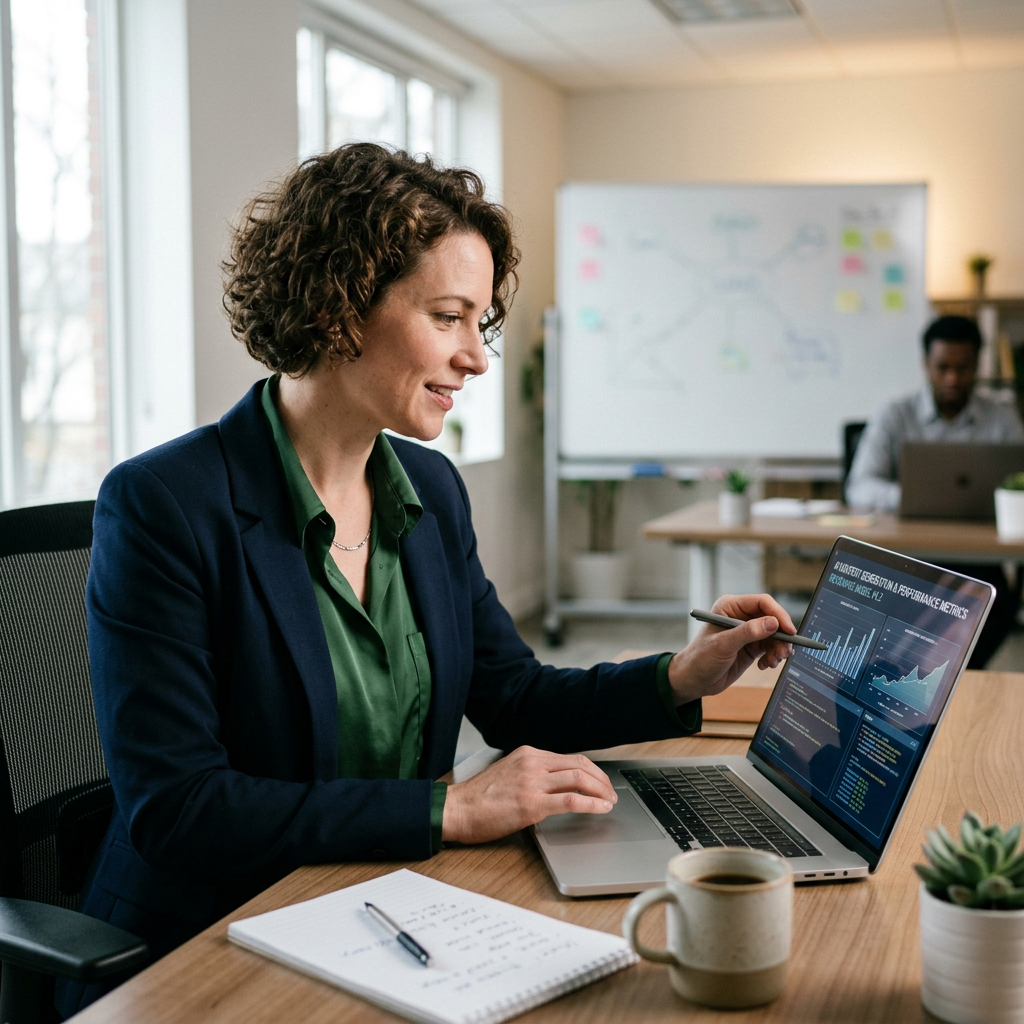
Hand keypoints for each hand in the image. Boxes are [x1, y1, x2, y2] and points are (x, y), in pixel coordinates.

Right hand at [441, 746, 616, 844]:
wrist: (457, 809)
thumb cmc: (479, 798)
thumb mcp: (508, 773)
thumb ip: (532, 773)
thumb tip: (557, 783)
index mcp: (528, 754)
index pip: (570, 757)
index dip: (591, 770)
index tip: (600, 781)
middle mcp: (532, 763)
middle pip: (579, 765)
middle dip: (601, 779)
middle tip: (611, 792)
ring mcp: (532, 782)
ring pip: (578, 779)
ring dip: (600, 791)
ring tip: (609, 801)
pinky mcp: (532, 803)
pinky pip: (571, 800)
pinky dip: (591, 804)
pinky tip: (600, 809)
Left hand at [667, 593, 795, 705]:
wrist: (693, 680)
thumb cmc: (700, 658)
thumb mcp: (723, 645)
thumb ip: (748, 633)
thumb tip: (772, 622)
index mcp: (730, 606)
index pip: (762, 603)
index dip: (778, 614)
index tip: (789, 631)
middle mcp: (740, 616)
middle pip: (772, 619)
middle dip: (781, 636)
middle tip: (784, 652)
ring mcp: (747, 631)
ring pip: (774, 635)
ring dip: (778, 649)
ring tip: (772, 662)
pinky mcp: (751, 646)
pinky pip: (771, 647)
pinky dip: (772, 656)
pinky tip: (764, 665)